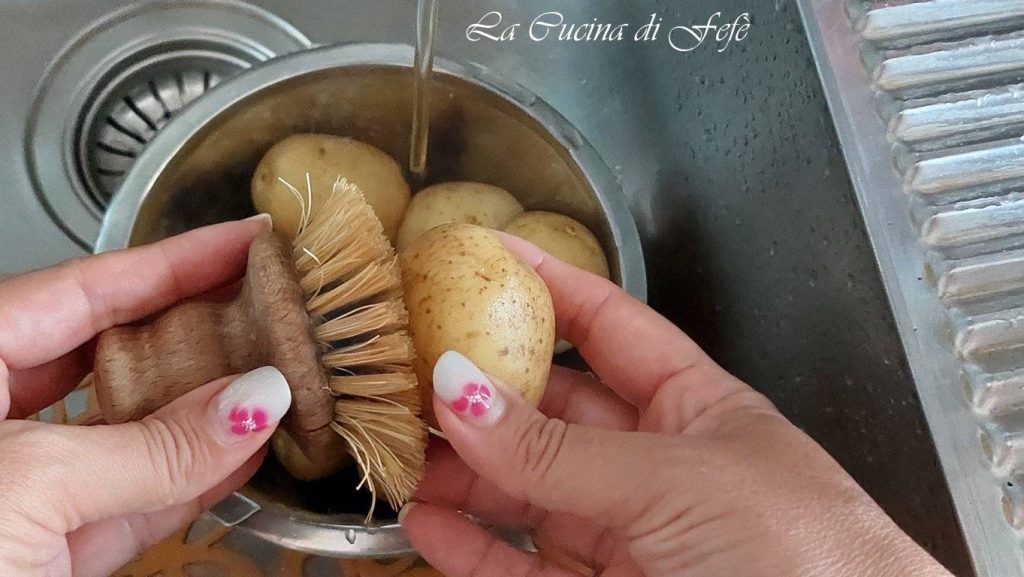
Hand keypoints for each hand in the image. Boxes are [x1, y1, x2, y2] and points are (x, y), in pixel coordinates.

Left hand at [0, 219, 292, 576]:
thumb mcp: (33, 486)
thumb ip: (153, 446)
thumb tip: (255, 403)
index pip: (85, 288)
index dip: (173, 260)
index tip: (247, 239)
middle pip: (118, 351)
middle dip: (200, 329)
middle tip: (270, 306)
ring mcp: (30, 484)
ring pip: (136, 429)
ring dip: (211, 409)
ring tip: (279, 374)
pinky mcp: (56, 548)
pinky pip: (140, 498)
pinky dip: (197, 477)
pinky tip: (250, 448)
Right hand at [400, 233, 951, 576]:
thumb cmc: (810, 557)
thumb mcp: (678, 480)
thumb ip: (562, 452)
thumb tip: (465, 393)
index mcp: (697, 408)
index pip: (611, 325)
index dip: (551, 286)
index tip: (486, 255)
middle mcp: (659, 466)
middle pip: (554, 413)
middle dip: (485, 392)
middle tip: (416, 374)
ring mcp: (632, 536)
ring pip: (529, 494)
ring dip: (465, 476)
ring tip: (406, 455)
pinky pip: (524, 568)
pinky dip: (471, 549)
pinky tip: (428, 526)